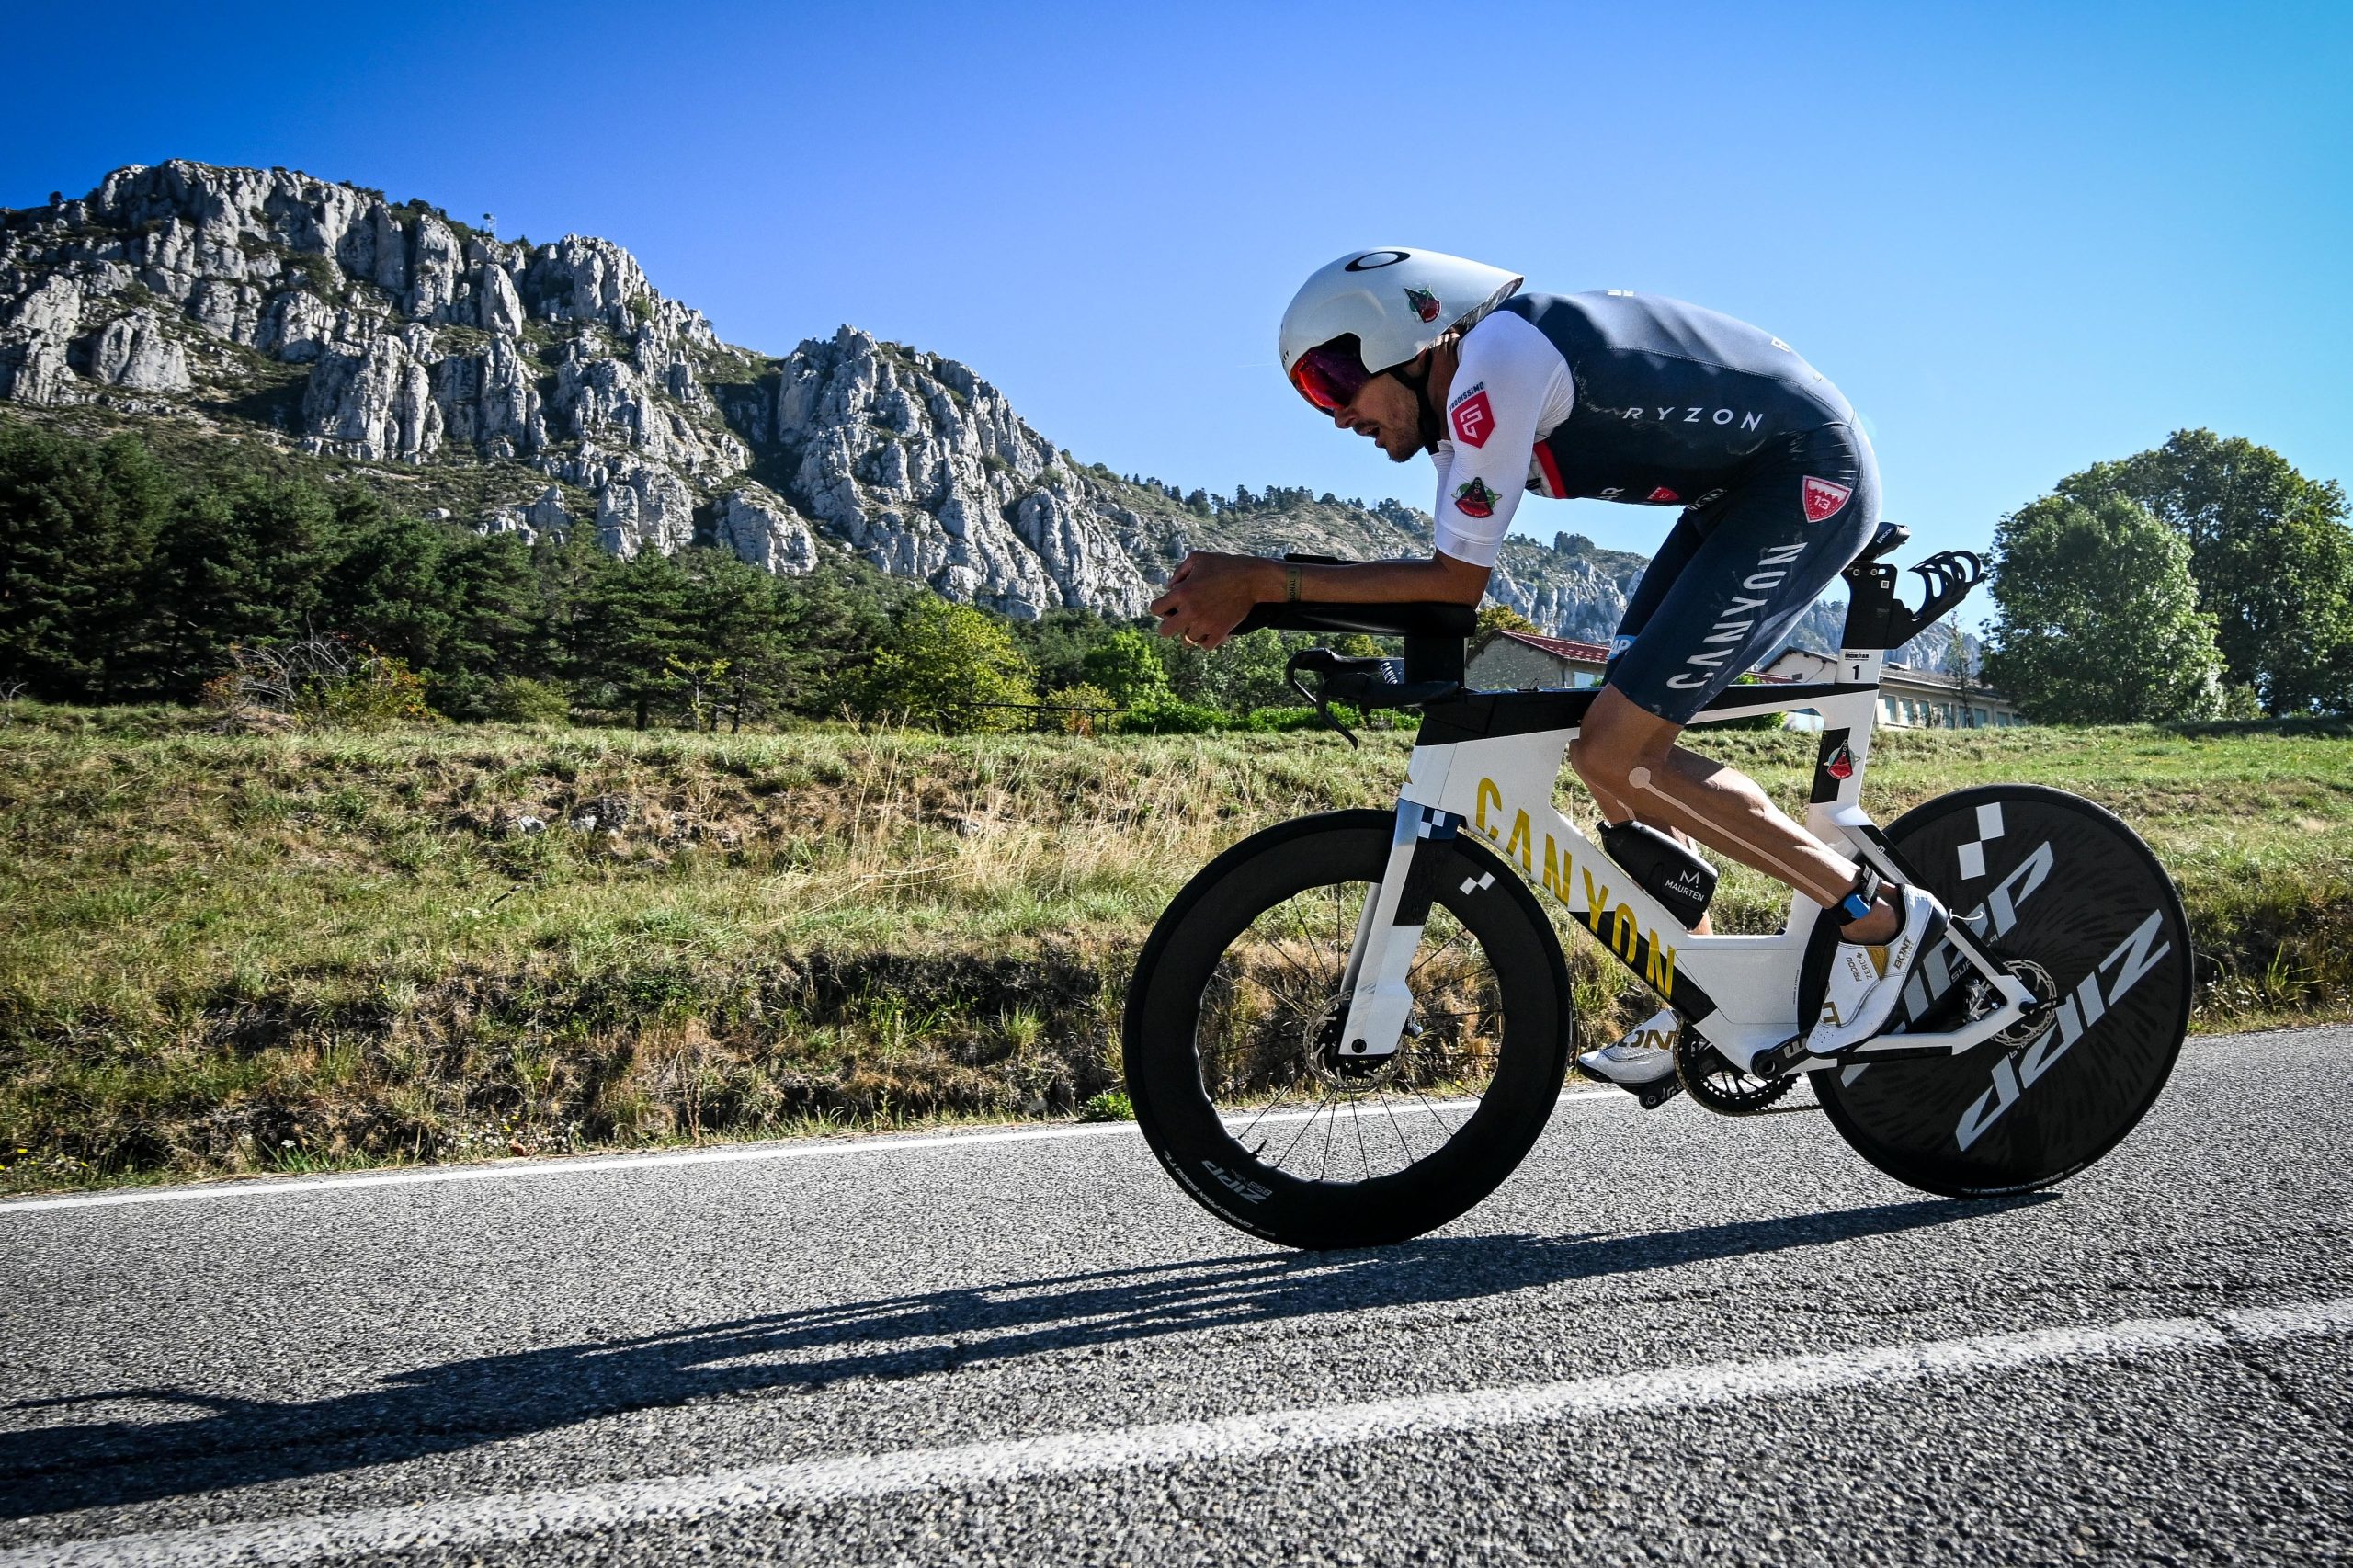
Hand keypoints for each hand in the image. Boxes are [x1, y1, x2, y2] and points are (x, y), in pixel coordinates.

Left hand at [1149, 552, 1274, 649]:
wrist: (1252, 578)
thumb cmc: (1225, 565)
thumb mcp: (1198, 558)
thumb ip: (1179, 571)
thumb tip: (1169, 588)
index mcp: (1181, 592)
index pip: (1155, 609)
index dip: (1160, 608)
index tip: (1168, 606)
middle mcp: (1190, 610)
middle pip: (1165, 631)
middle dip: (1168, 626)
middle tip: (1178, 621)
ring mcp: (1205, 623)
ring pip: (1187, 640)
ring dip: (1190, 633)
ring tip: (1198, 624)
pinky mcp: (1220, 631)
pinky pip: (1206, 646)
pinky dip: (1206, 641)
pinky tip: (1210, 631)